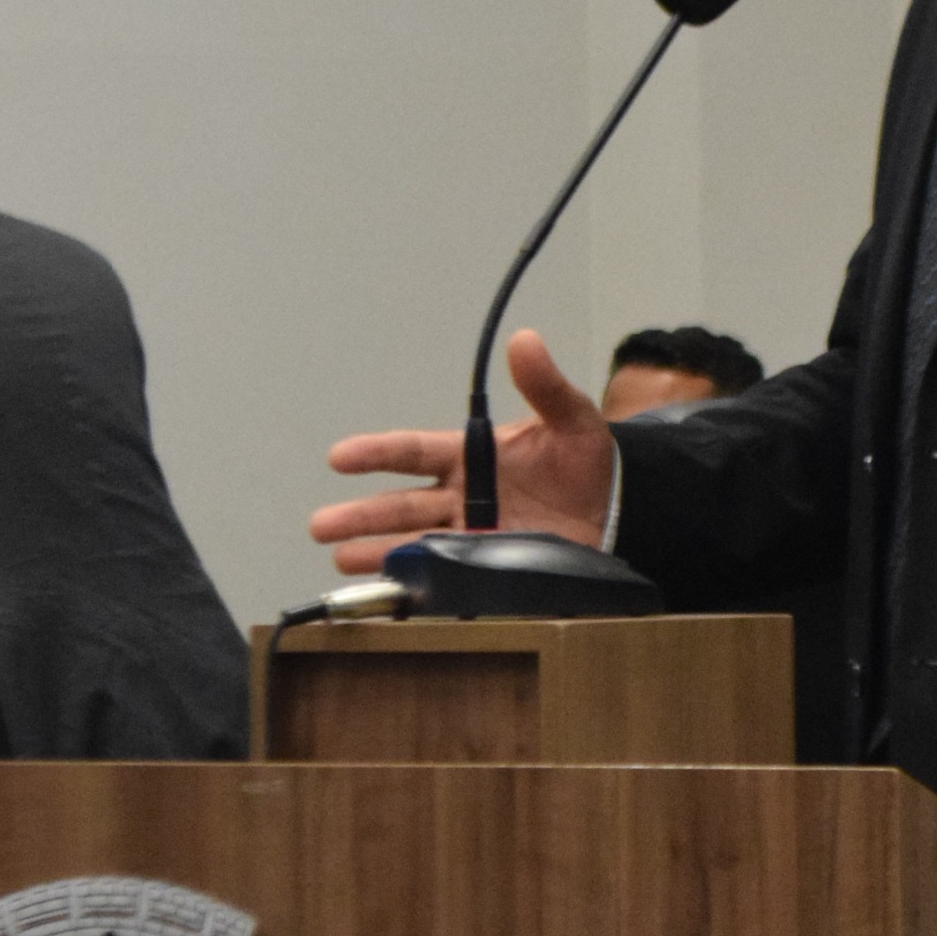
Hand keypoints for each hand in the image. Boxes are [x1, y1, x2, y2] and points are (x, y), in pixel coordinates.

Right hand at [311, 328, 615, 572]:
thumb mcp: (571, 419)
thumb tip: (526, 341)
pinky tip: (391, 594)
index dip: (375, 454)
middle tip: (321, 525)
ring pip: (413, 544)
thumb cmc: (584, 461)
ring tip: (341, 561)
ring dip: (376, 554)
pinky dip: (419, 589)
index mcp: (469, 457)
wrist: (615, 509)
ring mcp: (471, 538)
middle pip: (400, 506)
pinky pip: (447, 581)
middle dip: (360, 516)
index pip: (413, 451)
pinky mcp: (488, 572)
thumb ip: (545, 386)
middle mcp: (460, 498)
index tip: (338, 458)